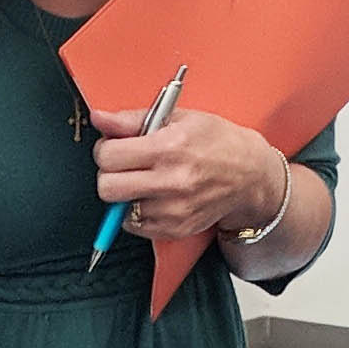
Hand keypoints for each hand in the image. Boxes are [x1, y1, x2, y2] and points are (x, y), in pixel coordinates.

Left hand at [88, 103, 283, 243]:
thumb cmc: (216, 142)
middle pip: (107, 188)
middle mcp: (171, 182)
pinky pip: (134, 225)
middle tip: (123, 166)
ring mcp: (173, 210)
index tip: (115, 147)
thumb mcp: (178, 117)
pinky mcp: (174, 229)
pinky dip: (137, 211)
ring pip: (118, 209)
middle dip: (109, 174)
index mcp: (170, 148)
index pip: (109, 156)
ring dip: (125, 194)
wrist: (249, 175)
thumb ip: (132, 120)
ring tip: (145, 179)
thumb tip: (99, 119)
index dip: (106, 149)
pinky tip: (155, 196)